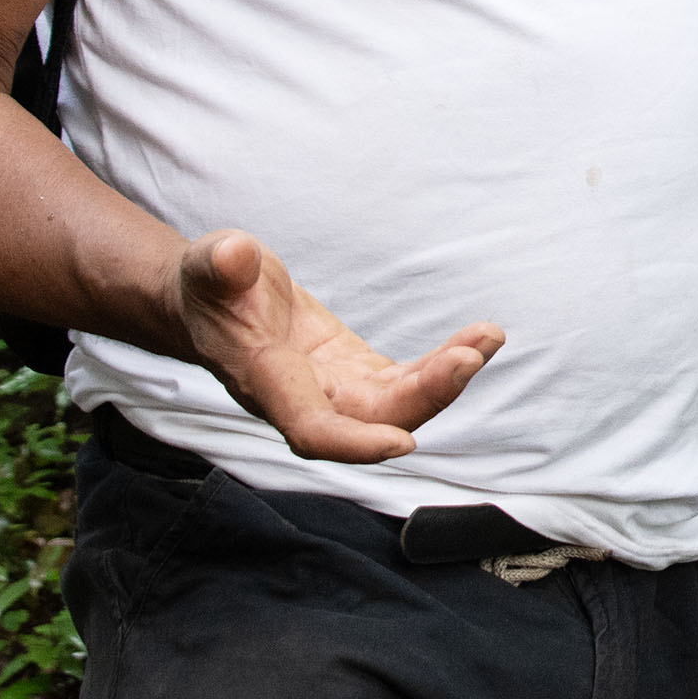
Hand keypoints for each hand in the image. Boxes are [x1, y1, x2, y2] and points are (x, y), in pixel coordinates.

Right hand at [172, 231, 503, 462]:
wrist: (216, 302)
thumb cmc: (210, 285)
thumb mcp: (208, 264)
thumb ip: (219, 265)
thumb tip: (233, 254)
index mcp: (266, 381)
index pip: (311, 429)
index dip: (354, 443)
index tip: (403, 443)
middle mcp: (306, 398)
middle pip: (372, 420)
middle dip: (426, 396)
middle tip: (471, 358)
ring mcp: (337, 390)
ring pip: (398, 404)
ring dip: (446, 378)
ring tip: (489, 338)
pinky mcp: (358, 374)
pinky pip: (408, 380)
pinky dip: (444, 363)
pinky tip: (480, 338)